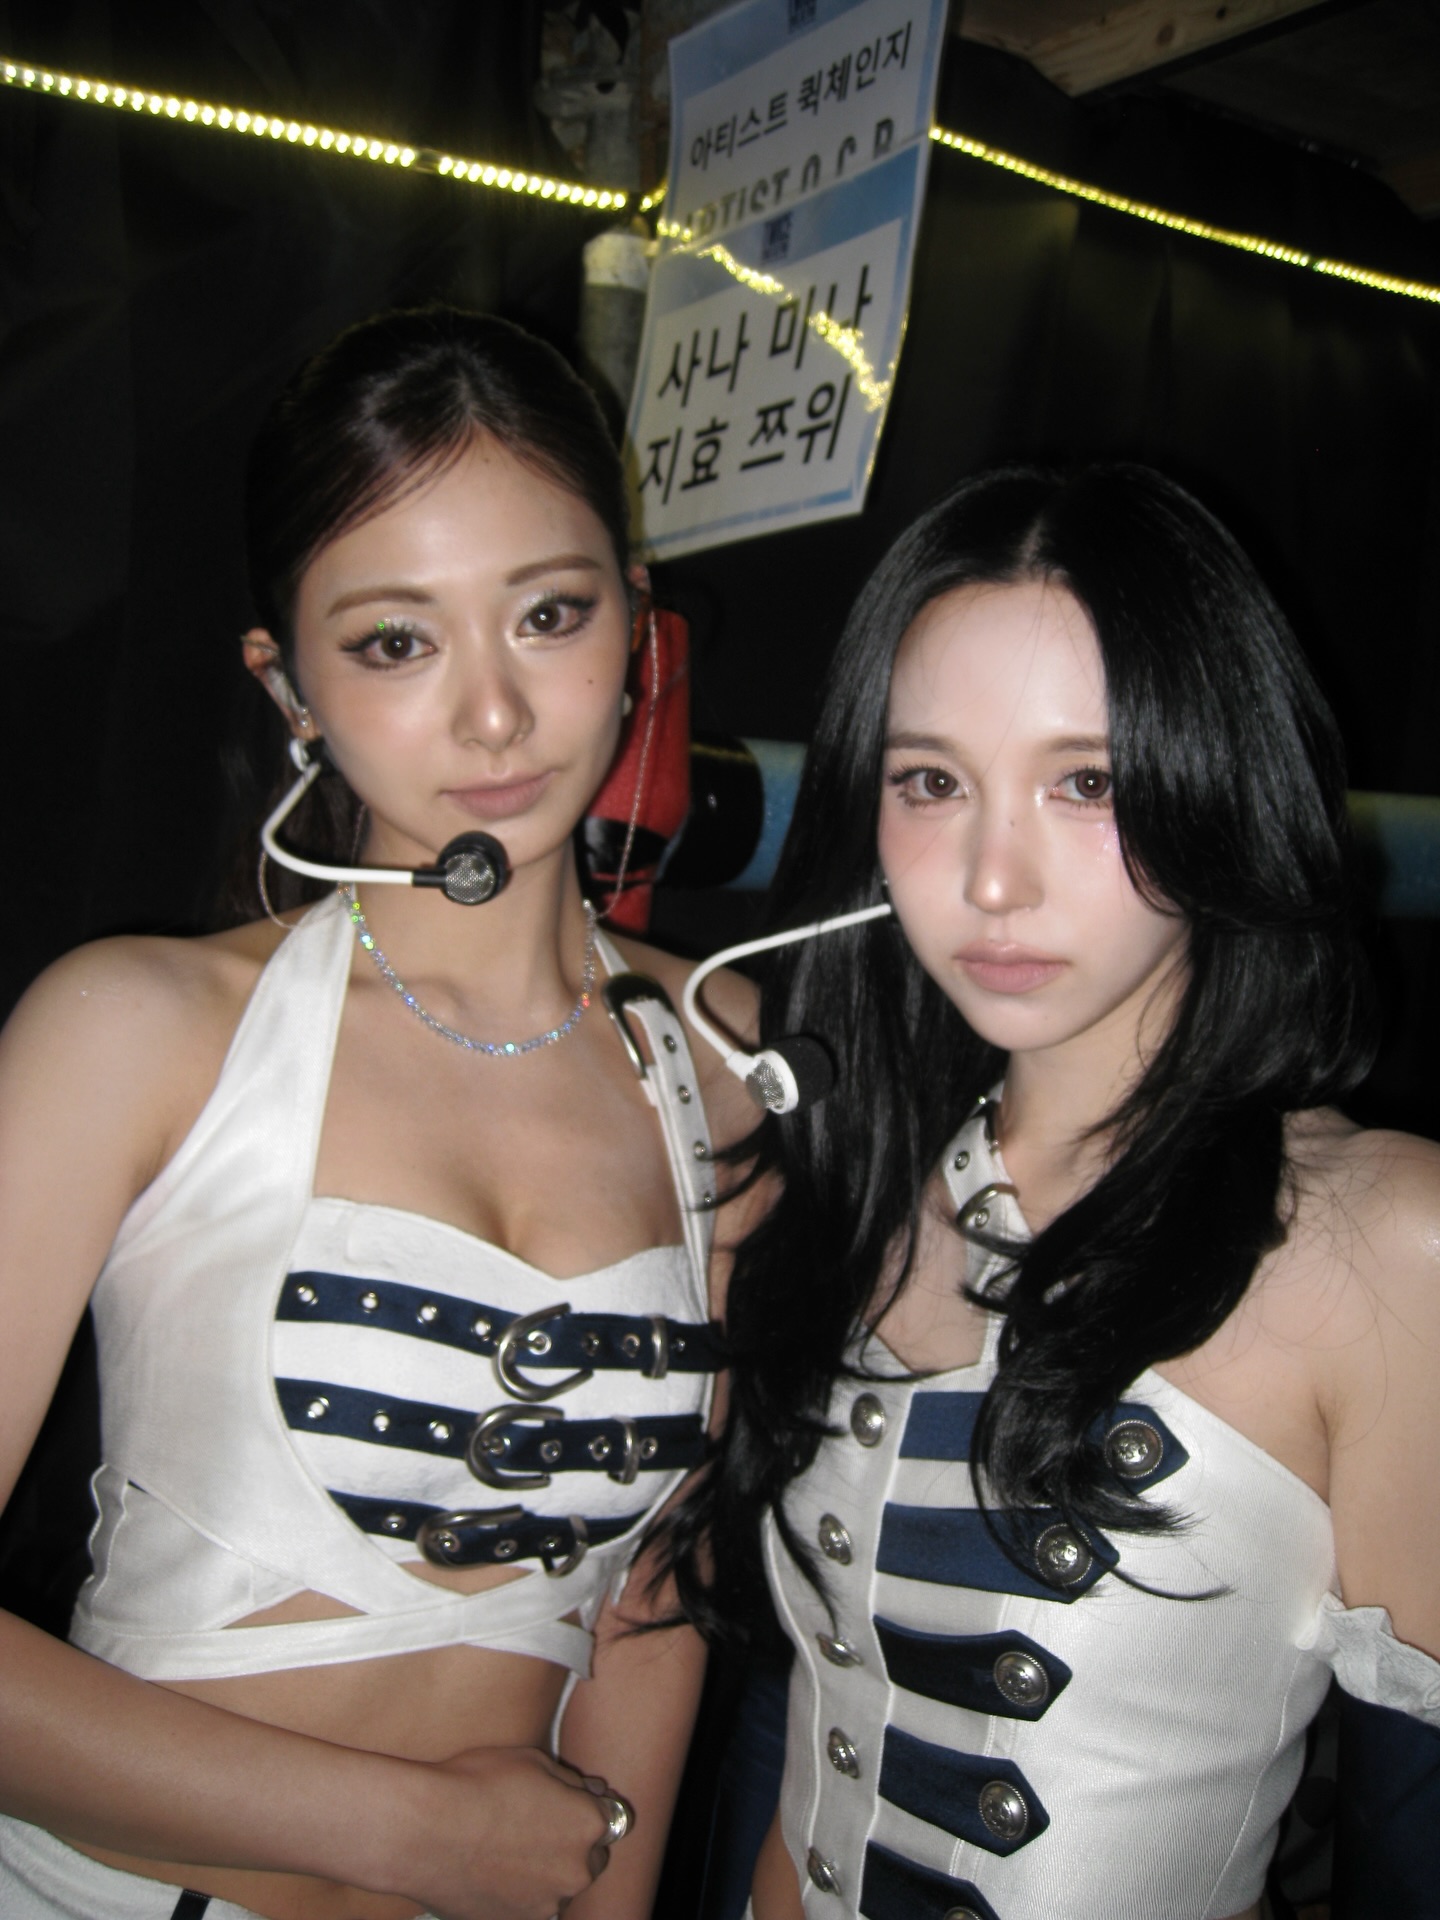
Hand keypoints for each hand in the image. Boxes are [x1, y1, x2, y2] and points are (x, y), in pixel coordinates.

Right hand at [399, 1745, 626, 1919]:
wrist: (424, 1832)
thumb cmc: (476, 1784)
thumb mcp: (532, 1760)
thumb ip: (570, 1782)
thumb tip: (592, 1793)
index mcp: (588, 1824)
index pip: (611, 1818)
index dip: (587, 1809)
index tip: (565, 1805)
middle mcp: (577, 1870)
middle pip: (590, 1858)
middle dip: (571, 1844)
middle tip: (532, 1826)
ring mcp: (547, 1903)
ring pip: (558, 1885)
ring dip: (545, 1871)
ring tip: (504, 1847)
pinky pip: (529, 1905)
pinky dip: (518, 1891)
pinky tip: (491, 1869)